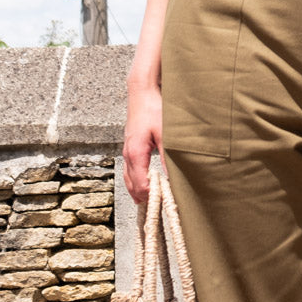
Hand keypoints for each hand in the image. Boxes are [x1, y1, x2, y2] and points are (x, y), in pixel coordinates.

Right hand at [123, 85, 163, 202]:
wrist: (142, 92)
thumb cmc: (154, 109)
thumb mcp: (166, 133)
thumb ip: (169, 157)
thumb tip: (174, 177)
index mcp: (135, 154)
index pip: (140, 185)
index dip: (152, 196)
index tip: (166, 203)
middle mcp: (127, 155)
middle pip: (132, 186)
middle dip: (145, 198)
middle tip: (161, 209)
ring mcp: (127, 151)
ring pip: (129, 180)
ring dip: (139, 192)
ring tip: (153, 203)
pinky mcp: (130, 148)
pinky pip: (129, 172)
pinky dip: (136, 182)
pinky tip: (146, 185)